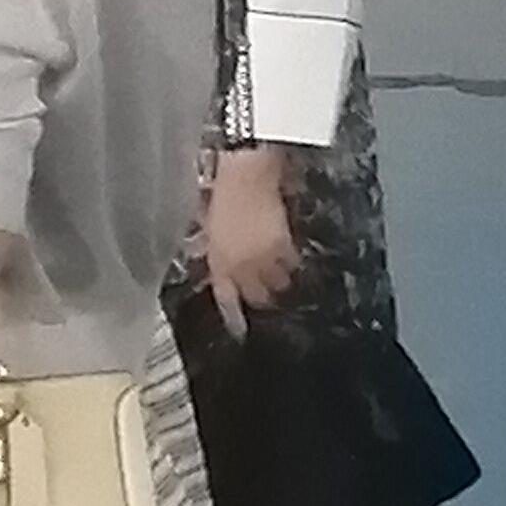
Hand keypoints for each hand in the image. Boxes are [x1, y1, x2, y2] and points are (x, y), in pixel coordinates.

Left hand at [194, 144, 302, 332]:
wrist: (245, 174)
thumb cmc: (222, 195)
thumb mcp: (211, 227)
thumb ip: (217, 251)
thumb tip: (222, 263)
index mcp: (219, 262)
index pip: (227, 299)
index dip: (235, 318)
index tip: (241, 330)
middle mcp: (241, 267)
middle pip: (258, 296)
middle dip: (263, 298)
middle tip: (269, 296)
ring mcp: (263, 258)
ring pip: (279, 284)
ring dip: (280, 282)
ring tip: (284, 279)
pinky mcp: (284, 246)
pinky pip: (292, 264)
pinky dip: (292, 263)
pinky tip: (293, 260)